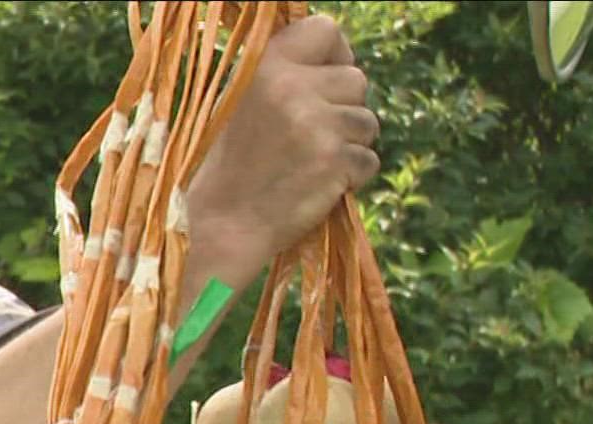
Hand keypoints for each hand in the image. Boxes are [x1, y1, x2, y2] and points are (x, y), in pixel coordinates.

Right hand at [185, 15, 380, 285]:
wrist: (223, 225)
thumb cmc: (233, 167)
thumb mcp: (244, 103)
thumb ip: (285, 77)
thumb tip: (336, 64)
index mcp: (267, 66)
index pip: (326, 30)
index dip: (336, 55)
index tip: (325, 81)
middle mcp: (292, 87)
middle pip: (357, 79)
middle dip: (345, 108)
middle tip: (313, 138)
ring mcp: (316, 124)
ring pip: (367, 122)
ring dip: (349, 145)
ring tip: (310, 164)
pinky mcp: (334, 161)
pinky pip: (369, 160)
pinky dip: (352, 176)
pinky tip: (317, 185)